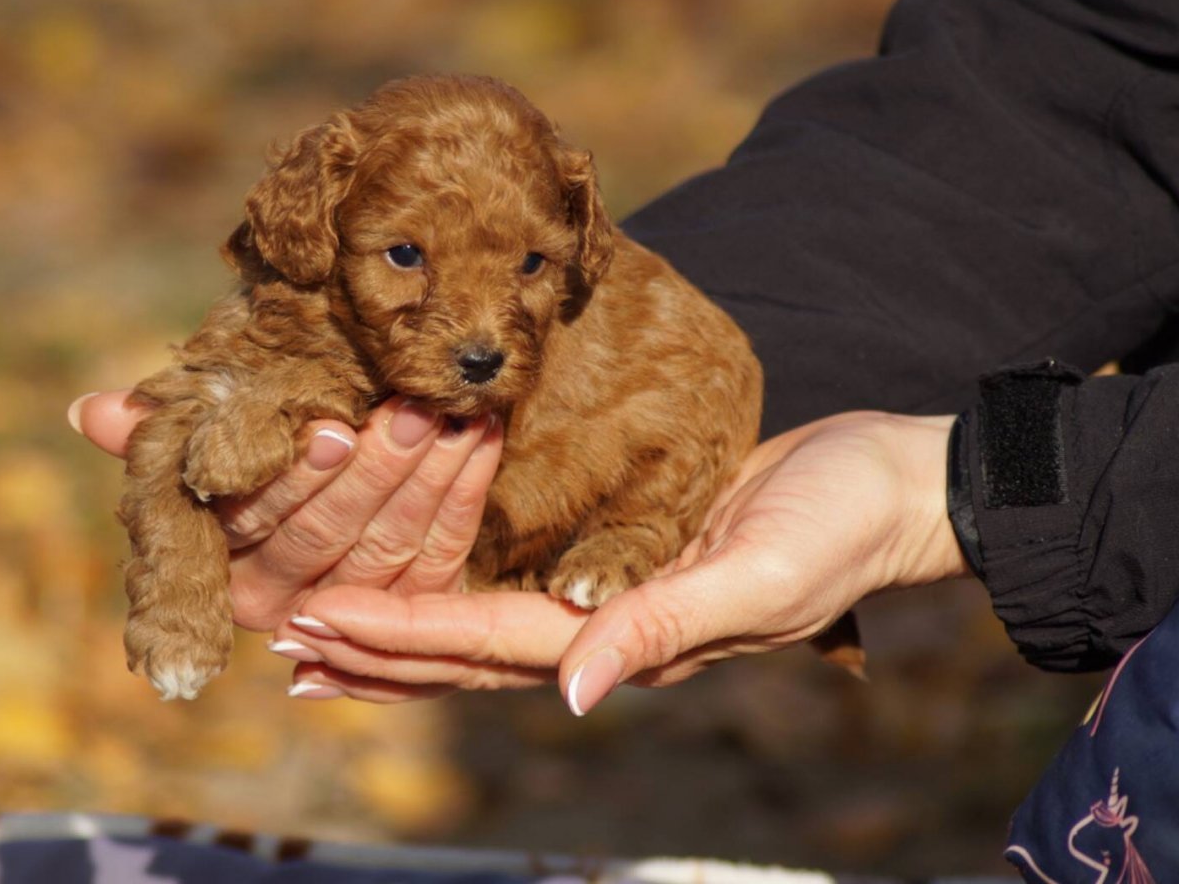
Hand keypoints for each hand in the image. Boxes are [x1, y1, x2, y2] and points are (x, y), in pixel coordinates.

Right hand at [69, 390, 503, 630]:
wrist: (331, 466)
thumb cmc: (250, 448)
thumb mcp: (202, 444)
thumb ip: (154, 433)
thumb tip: (87, 411)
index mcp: (227, 570)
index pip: (263, 524)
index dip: (298, 479)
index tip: (332, 428)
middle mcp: (287, 605)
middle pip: (335, 539)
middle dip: (378, 471)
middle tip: (413, 408)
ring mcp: (358, 615)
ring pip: (396, 546)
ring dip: (431, 477)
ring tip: (455, 412)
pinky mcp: (419, 607)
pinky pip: (446, 552)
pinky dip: (466, 492)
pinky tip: (483, 436)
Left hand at [267, 411, 967, 710]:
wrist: (894, 484)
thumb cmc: (839, 524)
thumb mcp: (760, 574)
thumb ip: (664, 628)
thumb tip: (569, 694)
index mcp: (629, 638)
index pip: (488, 644)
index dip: (400, 636)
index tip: (317, 623)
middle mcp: (608, 629)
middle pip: (467, 654)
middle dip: (376, 650)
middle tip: (284, 643)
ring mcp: (613, 595)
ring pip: (483, 626)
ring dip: (403, 630)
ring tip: (327, 630)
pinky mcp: (621, 552)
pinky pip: (519, 580)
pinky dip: (456, 588)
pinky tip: (422, 574)